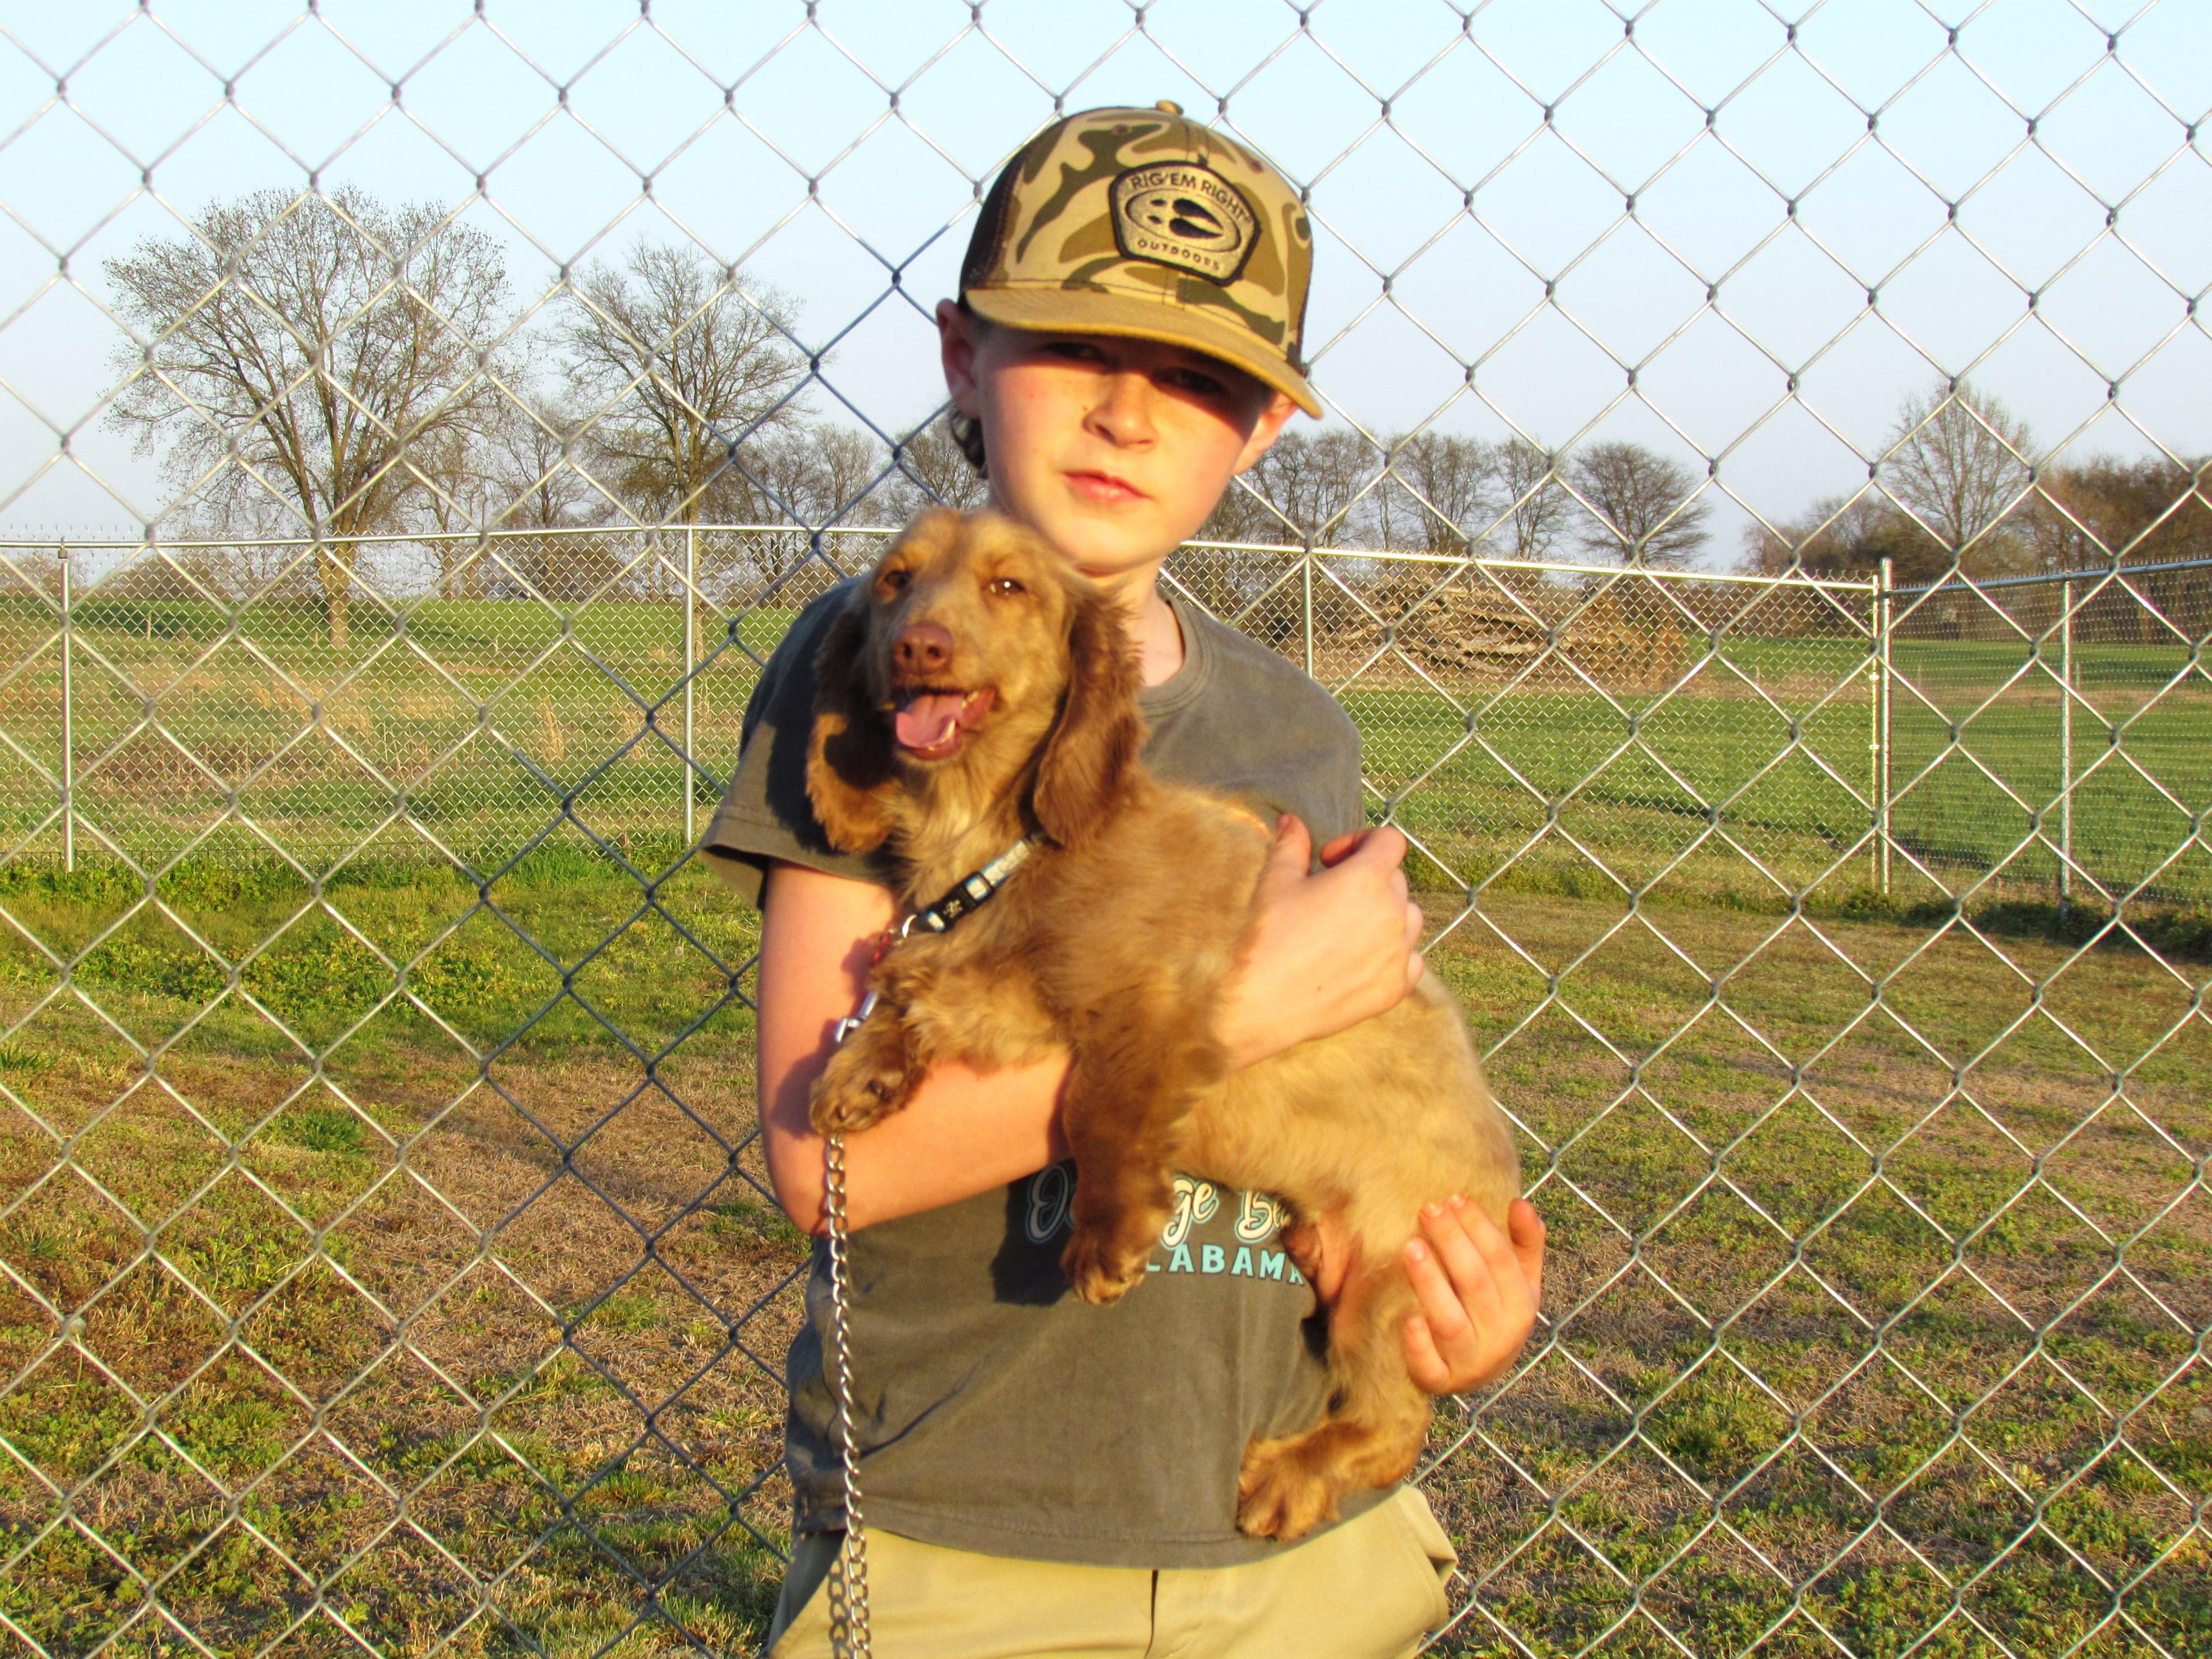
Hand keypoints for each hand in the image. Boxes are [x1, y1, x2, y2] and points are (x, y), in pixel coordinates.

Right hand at [1215, 817, 1425, 1068]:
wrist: (1260, 1001)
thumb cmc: (1267, 936)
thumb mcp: (1276, 880)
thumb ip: (1292, 845)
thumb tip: (1292, 822)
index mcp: (1367, 879)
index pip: (1390, 841)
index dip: (1360, 841)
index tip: (1331, 860)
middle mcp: (1392, 913)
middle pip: (1397, 879)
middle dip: (1368, 879)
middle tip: (1330, 896)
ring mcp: (1398, 953)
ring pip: (1409, 918)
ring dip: (1386, 914)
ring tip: (1349, 926)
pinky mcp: (1395, 987)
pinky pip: (1412, 959)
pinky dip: (1394, 953)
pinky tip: (1362, 958)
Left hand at [1401, 1197, 1544, 1393]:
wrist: (1475, 1370)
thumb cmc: (1494, 1311)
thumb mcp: (1518, 1280)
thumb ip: (1525, 1243)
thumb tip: (1522, 1203)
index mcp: (1522, 1306)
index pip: (1501, 1260)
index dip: (1478, 1227)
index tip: (1454, 1199)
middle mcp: (1501, 1337)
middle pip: (1474, 1283)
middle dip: (1451, 1242)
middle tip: (1427, 1210)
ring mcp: (1471, 1363)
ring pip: (1451, 1321)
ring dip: (1430, 1282)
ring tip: (1411, 1246)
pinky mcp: (1440, 1381)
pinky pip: (1430, 1367)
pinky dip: (1420, 1345)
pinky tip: (1409, 1319)